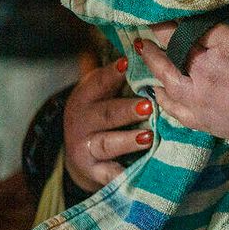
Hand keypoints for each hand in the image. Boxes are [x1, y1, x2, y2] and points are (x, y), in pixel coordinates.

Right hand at [63, 58, 153, 191]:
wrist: (79, 154)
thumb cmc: (102, 114)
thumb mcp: (103, 94)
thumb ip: (120, 78)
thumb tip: (148, 53)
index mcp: (85, 97)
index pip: (98, 83)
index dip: (112, 73)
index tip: (128, 63)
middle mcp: (82, 122)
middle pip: (105, 114)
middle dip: (126, 110)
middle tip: (149, 106)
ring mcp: (85, 148)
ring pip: (106, 143)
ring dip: (127, 140)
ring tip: (148, 136)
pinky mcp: (92, 171)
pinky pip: (107, 174)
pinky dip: (119, 175)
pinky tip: (132, 175)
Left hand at [137, 0, 228, 140]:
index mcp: (226, 46)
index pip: (194, 25)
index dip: (179, 16)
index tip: (167, 7)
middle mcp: (206, 71)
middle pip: (174, 49)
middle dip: (160, 36)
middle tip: (148, 26)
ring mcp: (201, 98)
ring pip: (167, 78)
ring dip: (154, 63)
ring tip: (145, 51)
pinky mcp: (204, 121)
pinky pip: (174, 109)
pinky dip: (162, 98)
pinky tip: (156, 91)